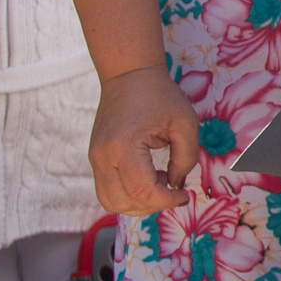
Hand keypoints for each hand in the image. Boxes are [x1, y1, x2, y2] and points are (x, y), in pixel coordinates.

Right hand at [87, 65, 198, 215]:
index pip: (142, 191)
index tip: (184, 195)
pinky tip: (148, 177)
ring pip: (111, 202)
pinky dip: (128, 195)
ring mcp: (94, 159)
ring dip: (138, 203)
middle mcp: (102, 157)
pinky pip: (107, 191)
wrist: (128, 75)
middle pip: (123, 203)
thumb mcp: (185, 123)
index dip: (167, 201)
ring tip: (160, 181)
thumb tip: (177, 185)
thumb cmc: (159, 95)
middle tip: (173, 188)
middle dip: (152, 205)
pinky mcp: (95, 159)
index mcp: (123, 146)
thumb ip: (186, 159)